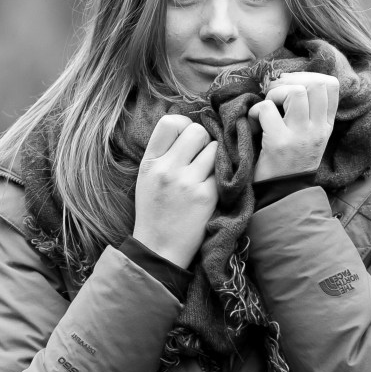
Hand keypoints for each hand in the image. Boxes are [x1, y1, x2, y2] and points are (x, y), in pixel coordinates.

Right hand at [132, 115, 218, 268]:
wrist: (159, 249)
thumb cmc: (155, 212)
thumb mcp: (147, 178)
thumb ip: (163, 153)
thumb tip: (188, 127)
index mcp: (150, 162)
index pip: (169, 122)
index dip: (184, 125)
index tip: (187, 138)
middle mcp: (167, 168)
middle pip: (197, 131)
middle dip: (203, 141)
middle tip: (200, 157)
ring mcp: (187, 182)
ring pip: (215, 148)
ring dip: (215, 158)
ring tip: (206, 174)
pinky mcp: (207, 197)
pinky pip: (223, 171)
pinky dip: (221, 177)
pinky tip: (212, 188)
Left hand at [248, 72, 340, 181]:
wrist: (282, 195)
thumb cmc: (289, 163)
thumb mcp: (309, 138)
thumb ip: (307, 113)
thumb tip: (287, 81)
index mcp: (326, 126)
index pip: (331, 86)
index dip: (308, 76)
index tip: (291, 84)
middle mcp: (318, 129)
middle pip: (315, 84)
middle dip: (290, 81)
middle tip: (274, 94)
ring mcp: (300, 136)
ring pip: (295, 92)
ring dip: (274, 94)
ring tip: (267, 108)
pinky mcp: (279, 143)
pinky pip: (266, 109)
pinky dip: (255, 111)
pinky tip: (253, 124)